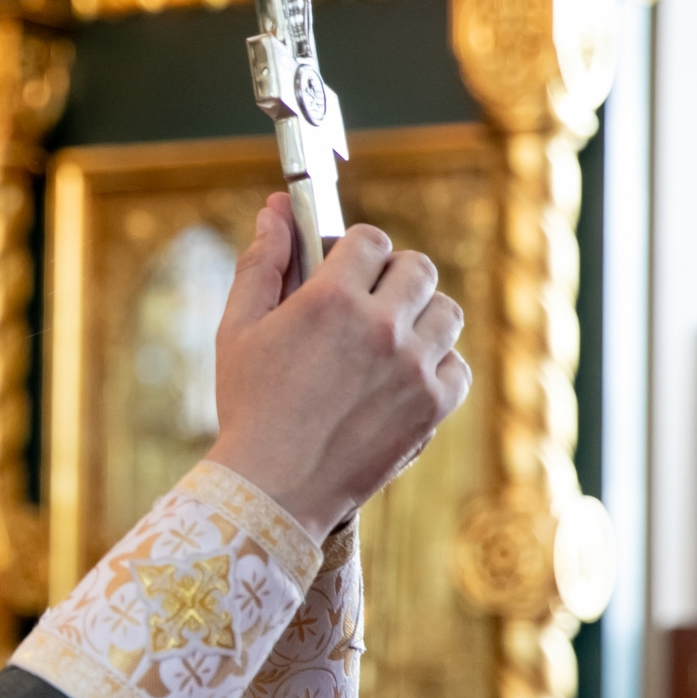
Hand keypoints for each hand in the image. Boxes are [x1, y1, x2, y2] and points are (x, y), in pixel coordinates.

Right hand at [205, 193, 470, 540]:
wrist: (274, 488)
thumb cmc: (248, 405)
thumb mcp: (238, 328)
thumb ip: (261, 263)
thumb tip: (274, 209)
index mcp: (330, 297)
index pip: (371, 239)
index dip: (357, 250)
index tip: (346, 268)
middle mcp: (381, 325)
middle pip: (418, 267)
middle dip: (394, 276)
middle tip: (371, 302)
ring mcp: (413, 367)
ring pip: (446, 311)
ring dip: (422, 317)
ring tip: (392, 340)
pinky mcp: (432, 407)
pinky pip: (458, 365)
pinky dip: (437, 366)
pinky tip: (405, 378)